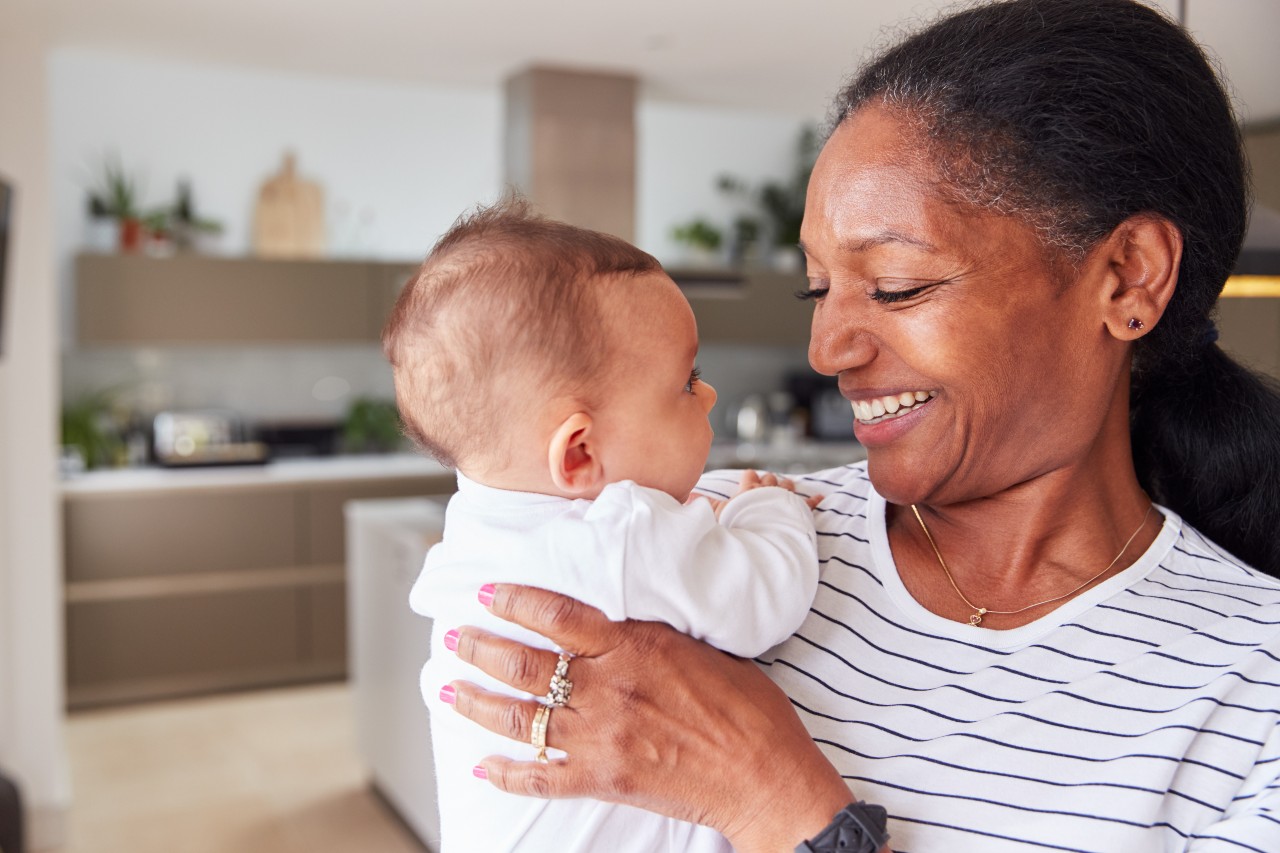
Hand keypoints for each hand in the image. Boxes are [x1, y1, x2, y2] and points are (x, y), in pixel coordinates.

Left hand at [447, 584, 852, 851]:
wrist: (766, 776)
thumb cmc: (750, 709)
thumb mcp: (707, 646)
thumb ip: (658, 631)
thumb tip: (633, 608)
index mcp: (636, 646)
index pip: (559, 614)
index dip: (516, 600)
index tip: (488, 591)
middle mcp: (609, 688)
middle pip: (525, 664)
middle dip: (480, 648)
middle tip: (454, 638)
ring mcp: (602, 736)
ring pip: (520, 718)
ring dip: (477, 703)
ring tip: (448, 690)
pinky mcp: (605, 779)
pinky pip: (541, 778)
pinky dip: (507, 774)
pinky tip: (483, 766)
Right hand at [688, 470, 823, 517]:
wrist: (762, 538)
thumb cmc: (738, 526)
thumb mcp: (716, 515)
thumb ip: (703, 505)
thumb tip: (686, 497)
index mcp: (749, 489)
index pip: (749, 476)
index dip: (748, 478)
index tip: (747, 482)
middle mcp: (768, 491)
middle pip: (769, 479)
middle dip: (768, 481)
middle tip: (767, 485)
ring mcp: (785, 500)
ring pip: (788, 486)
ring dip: (787, 486)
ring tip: (787, 486)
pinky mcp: (799, 511)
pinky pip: (809, 504)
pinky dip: (814, 500)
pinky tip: (821, 497)